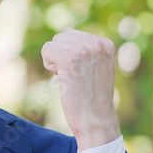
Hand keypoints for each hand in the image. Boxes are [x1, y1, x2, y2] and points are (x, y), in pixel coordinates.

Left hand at [41, 28, 120, 150]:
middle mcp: (96, 44)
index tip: (81, 72)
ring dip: (55, 61)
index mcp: (106, 44)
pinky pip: (47, 50)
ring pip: (53, 43)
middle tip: (75, 76)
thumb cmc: (94, 98)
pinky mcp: (69, 59)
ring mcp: (83, 50)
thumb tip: (64, 33)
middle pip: (61, 37)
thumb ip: (88, 50)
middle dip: (61, 55)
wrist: (96, 119)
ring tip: (70, 78)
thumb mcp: (98, 67)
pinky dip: (49, 65)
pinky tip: (62, 78)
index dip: (69, 53)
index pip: (72, 34)